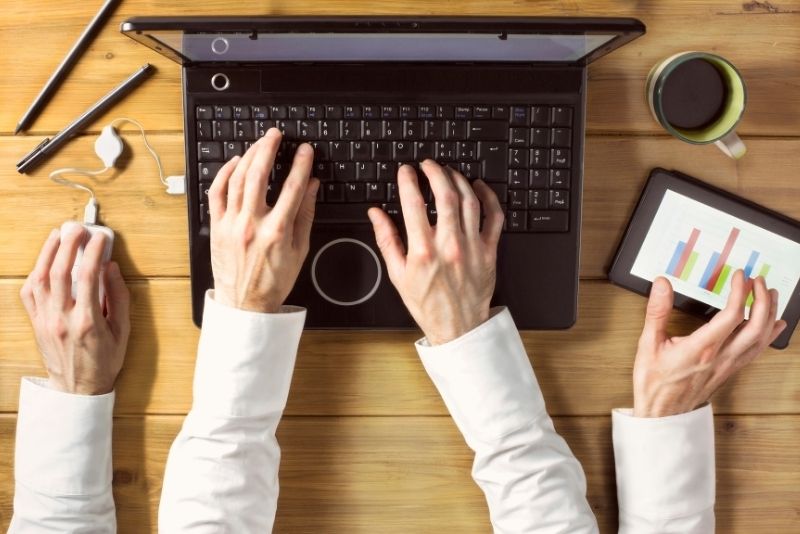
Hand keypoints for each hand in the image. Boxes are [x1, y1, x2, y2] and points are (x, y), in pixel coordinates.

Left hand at [19, 222, 130, 394]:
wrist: (78, 389)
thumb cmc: (104, 362)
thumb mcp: (123, 331)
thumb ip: (118, 298)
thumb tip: (111, 269)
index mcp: (87, 322)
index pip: (87, 277)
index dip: (93, 252)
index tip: (101, 238)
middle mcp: (62, 319)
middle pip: (60, 272)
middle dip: (68, 245)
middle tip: (77, 228)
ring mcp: (45, 320)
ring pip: (40, 279)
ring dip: (48, 253)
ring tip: (58, 235)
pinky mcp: (36, 323)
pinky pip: (30, 293)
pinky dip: (35, 273)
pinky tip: (44, 261)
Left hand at [209, 128, 319, 312]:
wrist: (246, 304)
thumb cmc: (274, 281)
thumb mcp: (299, 249)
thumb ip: (305, 214)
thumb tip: (311, 186)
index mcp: (277, 232)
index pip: (292, 188)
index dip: (300, 164)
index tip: (305, 150)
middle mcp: (252, 225)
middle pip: (259, 175)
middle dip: (268, 149)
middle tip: (276, 135)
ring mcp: (231, 224)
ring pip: (237, 179)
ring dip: (248, 156)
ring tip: (259, 144)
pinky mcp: (217, 226)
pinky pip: (217, 192)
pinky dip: (225, 173)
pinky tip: (235, 163)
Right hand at [367, 160, 503, 344]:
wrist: (458, 327)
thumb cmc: (427, 304)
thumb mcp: (397, 275)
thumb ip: (386, 240)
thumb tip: (376, 214)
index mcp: (423, 251)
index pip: (414, 204)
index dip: (408, 181)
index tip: (405, 171)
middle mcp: (449, 245)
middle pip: (445, 195)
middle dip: (435, 172)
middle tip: (428, 164)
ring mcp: (472, 247)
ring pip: (470, 201)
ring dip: (459, 180)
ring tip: (449, 172)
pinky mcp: (489, 251)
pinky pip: (494, 217)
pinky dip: (488, 197)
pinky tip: (479, 187)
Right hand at [633, 271, 785, 416]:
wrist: (663, 414)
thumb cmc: (655, 383)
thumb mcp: (648, 344)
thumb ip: (657, 311)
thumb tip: (663, 285)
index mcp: (701, 348)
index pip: (731, 315)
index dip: (739, 292)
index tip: (739, 276)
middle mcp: (720, 357)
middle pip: (755, 326)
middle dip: (761, 300)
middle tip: (759, 281)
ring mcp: (728, 365)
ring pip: (760, 339)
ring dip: (769, 314)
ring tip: (771, 295)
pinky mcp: (729, 371)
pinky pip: (756, 351)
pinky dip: (769, 336)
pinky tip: (774, 326)